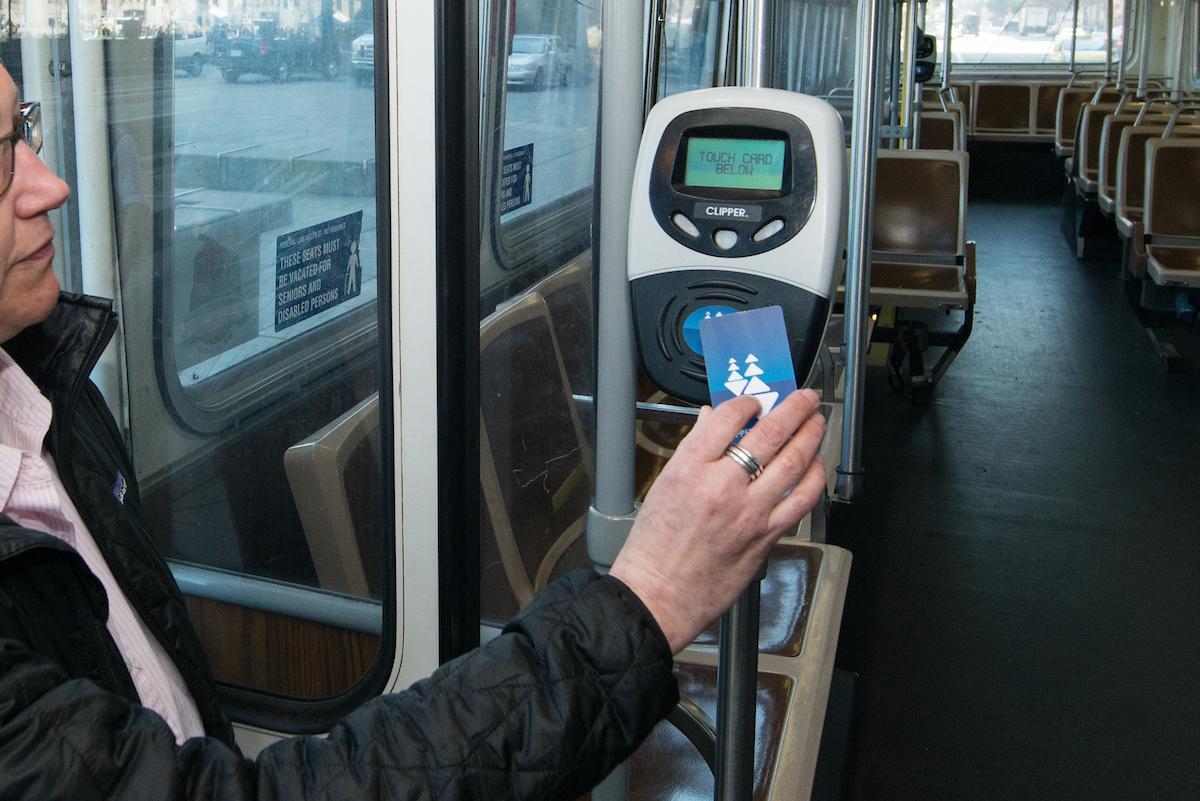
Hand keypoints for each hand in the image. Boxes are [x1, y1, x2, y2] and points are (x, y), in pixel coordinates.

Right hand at [610, 389, 826, 653]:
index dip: (748, 401)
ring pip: (793, 462)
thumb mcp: (664, 485)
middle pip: (770, 433)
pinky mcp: (766, 536)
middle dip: (794, 408)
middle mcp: (722, 486)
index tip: (755, 400)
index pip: (728, 417)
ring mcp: (749, 512)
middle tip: (805, 397)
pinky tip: (815, 465)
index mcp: (689, 468)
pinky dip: (813, 477)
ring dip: (811, 435)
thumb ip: (694, 449)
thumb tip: (714, 421)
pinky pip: (801, 499)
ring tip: (817, 422)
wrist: (658, 594)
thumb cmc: (654, 547)